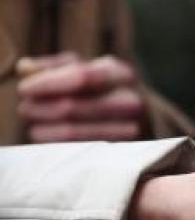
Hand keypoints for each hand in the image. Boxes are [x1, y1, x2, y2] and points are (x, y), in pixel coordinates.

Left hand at [16, 53, 148, 141]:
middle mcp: (131, 100)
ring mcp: (131, 129)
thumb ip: (54, 66)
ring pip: (71, 132)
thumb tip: (24, 67)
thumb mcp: (87, 69)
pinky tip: (47, 136)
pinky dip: (54, 143)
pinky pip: (77, 150)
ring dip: (42, 129)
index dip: (48, 83)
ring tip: (33, 125)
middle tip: (24, 109)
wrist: (146, 118)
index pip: (81, 76)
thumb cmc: (105, 90)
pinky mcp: (120, 152)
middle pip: (71, 106)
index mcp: (121, 73)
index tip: (24, 88)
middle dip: (39, 108)